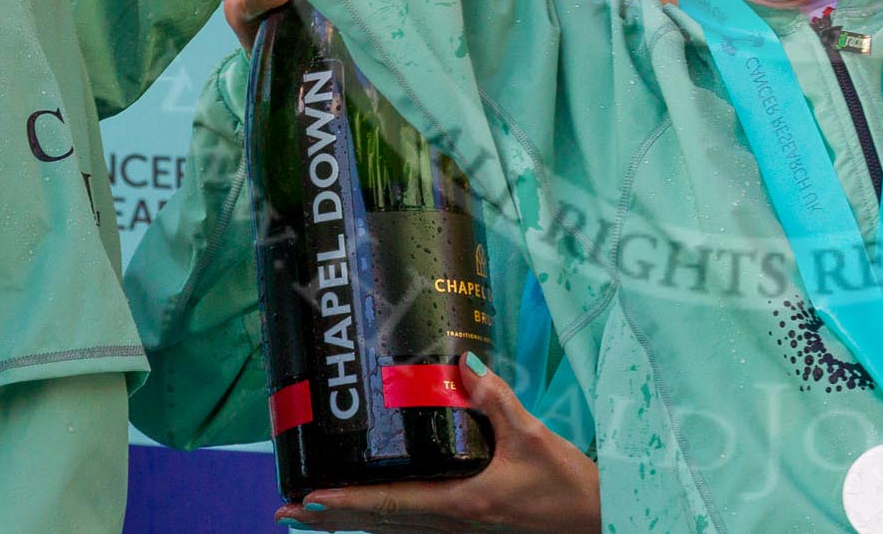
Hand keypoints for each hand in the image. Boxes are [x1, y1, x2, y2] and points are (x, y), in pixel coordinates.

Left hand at [277, 366, 601, 532]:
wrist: (596, 521)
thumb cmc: (565, 486)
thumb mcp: (533, 437)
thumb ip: (498, 401)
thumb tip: (465, 365)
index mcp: (462, 503)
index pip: (391, 505)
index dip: (346, 505)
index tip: (307, 499)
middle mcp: (452, 525)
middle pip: (379, 524)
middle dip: (330, 520)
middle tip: (287, 509)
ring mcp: (460, 531)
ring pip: (393, 530)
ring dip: (351, 523)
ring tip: (313, 515)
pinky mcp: (471, 527)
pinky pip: (414, 527)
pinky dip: (384, 521)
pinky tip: (374, 515)